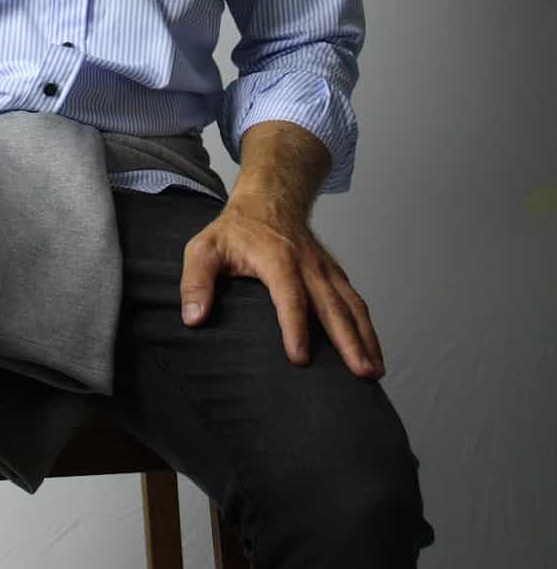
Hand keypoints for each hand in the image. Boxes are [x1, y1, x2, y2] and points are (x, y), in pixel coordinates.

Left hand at [178, 191, 384, 378]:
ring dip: (365, 337)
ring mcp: (324, 269)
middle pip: (332, 305)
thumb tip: (194, 318)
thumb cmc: (236, 228)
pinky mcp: (333, 273)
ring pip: (350, 304)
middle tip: (361, 373)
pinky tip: (373, 351)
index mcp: (276, 257)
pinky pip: (354, 300)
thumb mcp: (205, 247)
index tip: (300, 358)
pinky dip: (366, 326)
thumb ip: (196, 281)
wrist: (271, 194)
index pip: (289, 295)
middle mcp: (307, 264)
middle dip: (348, 340)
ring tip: (375, 371)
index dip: (294, 327)